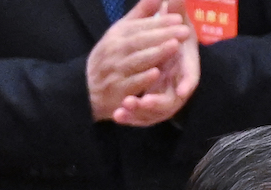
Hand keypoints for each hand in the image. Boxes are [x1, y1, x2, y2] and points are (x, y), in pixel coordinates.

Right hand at [87, 0, 192, 121]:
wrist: (86, 88)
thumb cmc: (110, 57)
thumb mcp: (120, 33)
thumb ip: (140, 15)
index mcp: (116, 36)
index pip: (138, 27)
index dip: (159, 22)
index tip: (178, 19)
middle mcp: (114, 52)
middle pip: (139, 42)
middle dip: (162, 36)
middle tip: (184, 31)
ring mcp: (114, 72)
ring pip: (136, 62)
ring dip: (155, 54)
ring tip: (174, 47)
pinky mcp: (116, 92)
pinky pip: (130, 84)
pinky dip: (143, 79)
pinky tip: (156, 73)